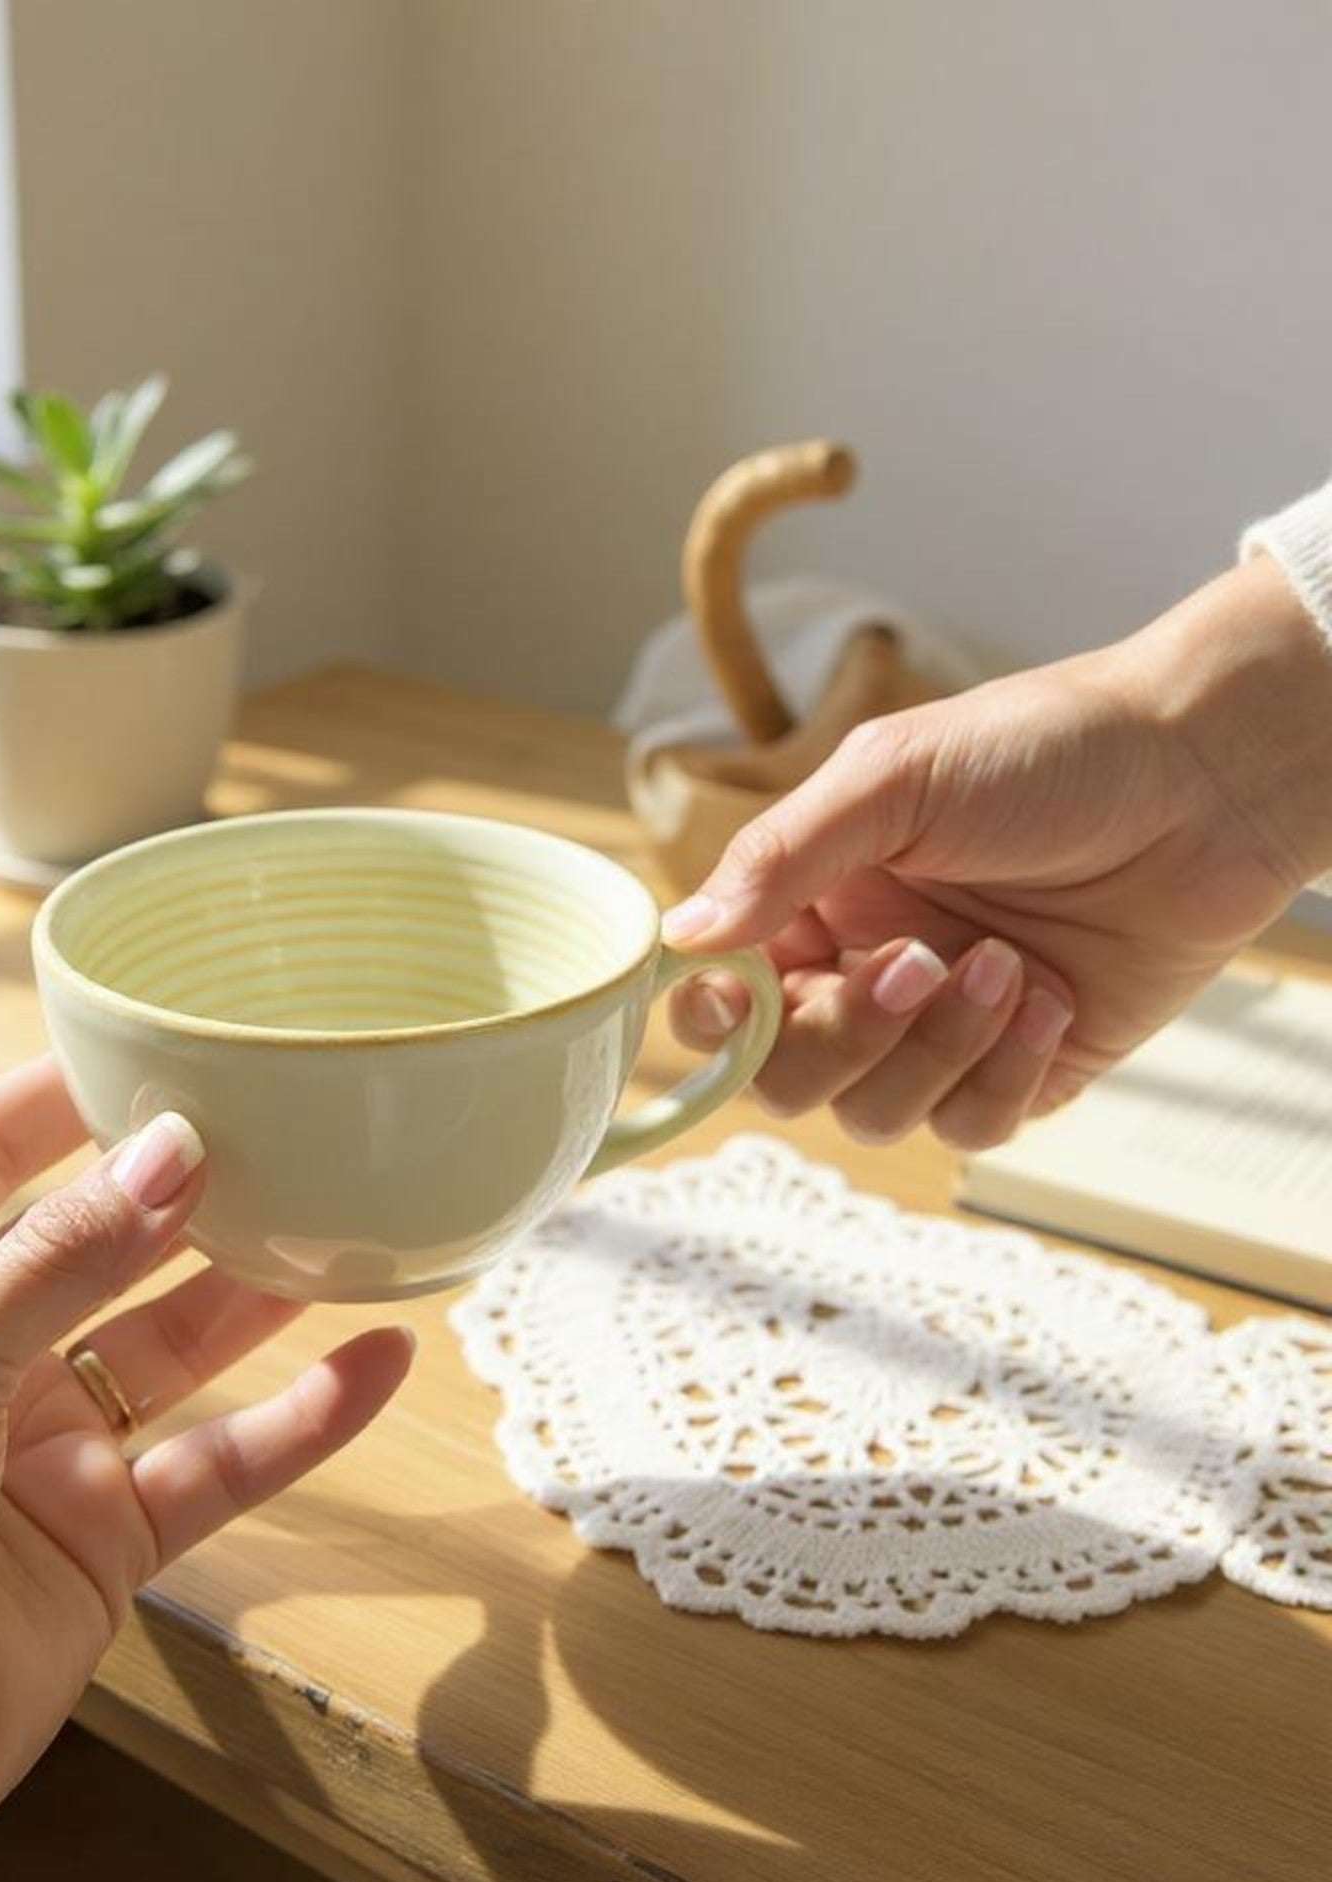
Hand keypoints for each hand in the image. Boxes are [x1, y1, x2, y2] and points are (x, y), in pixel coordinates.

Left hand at [0, 1057, 411, 1881]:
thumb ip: (56, 1260)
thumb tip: (172, 1152)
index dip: (61, 1096)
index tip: (158, 1038)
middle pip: (92, 1243)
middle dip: (181, 1191)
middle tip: (285, 1128)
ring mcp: (33, 1447)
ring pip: (168, 1344)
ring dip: (253, 1289)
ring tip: (349, 1220)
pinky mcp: (101, 1540)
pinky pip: (216, 1463)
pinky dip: (297, 1420)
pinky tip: (371, 1366)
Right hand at [663, 555, 1331, 1147]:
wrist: (1207, 775)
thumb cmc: (1049, 749)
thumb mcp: (892, 777)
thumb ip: (780, 857)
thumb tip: (681, 934)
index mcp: (815, 904)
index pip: (721, 997)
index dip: (718, 1015)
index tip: (750, 990)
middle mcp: (864, 973)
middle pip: (785, 1077)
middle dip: (843, 1035)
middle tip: (915, 962)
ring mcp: (942, 1030)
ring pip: (873, 1113)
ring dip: (934, 1048)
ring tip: (1005, 963)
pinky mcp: (1026, 1069)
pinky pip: (971, 1126)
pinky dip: (1004, 1071)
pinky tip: (1047, 996)